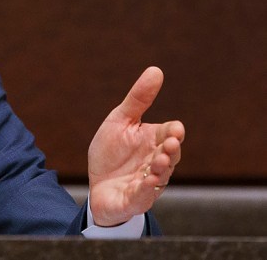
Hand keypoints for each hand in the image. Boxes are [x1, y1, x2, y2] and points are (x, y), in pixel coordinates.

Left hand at [87, 67, 184, 226]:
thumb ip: (138, 99)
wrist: (96, 185)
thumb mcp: (120, 121)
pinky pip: (144, 195)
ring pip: (160, 176)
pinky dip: (147, 189)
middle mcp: (156, 161)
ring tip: (159, 160)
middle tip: (169, 144)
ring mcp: (148, 182)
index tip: (173, 130)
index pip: (170, 133)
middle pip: (170, 155)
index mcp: (153, 141)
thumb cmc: (111, 152)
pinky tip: (147, 181)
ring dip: (161, 168)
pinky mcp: (136, 199)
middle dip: (170, 150)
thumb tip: (156, 70)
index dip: (173, 132)